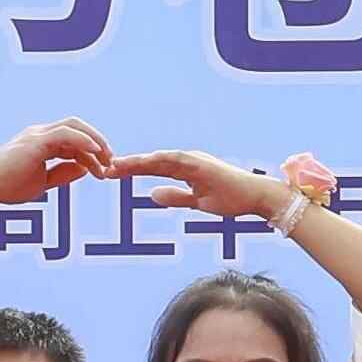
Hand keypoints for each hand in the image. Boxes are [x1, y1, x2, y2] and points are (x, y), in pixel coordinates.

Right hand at [0, 120, 117, 220]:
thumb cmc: (7, 186)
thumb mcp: (43, 182)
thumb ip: (63, 173)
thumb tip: (84, 168)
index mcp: (42, 142)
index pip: (74, 141)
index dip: (92, 155)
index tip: (103, 172)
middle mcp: (40, 134)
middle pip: (77, 128)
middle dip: (98, 143)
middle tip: (112, 163)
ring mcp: (38, 135)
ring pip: (74, 127)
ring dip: (95, 143)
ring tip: (107, 161)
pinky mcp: (36, 141)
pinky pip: (66, 134)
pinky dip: (84, 141)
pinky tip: (96, 153)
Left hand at [109, 149, 291, 225]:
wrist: (256, 197)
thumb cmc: (232, 199)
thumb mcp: (197, 202)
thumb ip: (176, 197)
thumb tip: (153, 195)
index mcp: (185, 169)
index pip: (153, 169)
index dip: (133, 171)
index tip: (113, 174)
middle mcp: (187, 160)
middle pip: (152, 162)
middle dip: (129, 165)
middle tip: (106, 168)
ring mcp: (194, 160)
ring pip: (159, 159)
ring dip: (138, 162)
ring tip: (117, 166)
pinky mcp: (201, 164)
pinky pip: (175, 161)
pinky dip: (157, 161)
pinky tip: (142, 163)